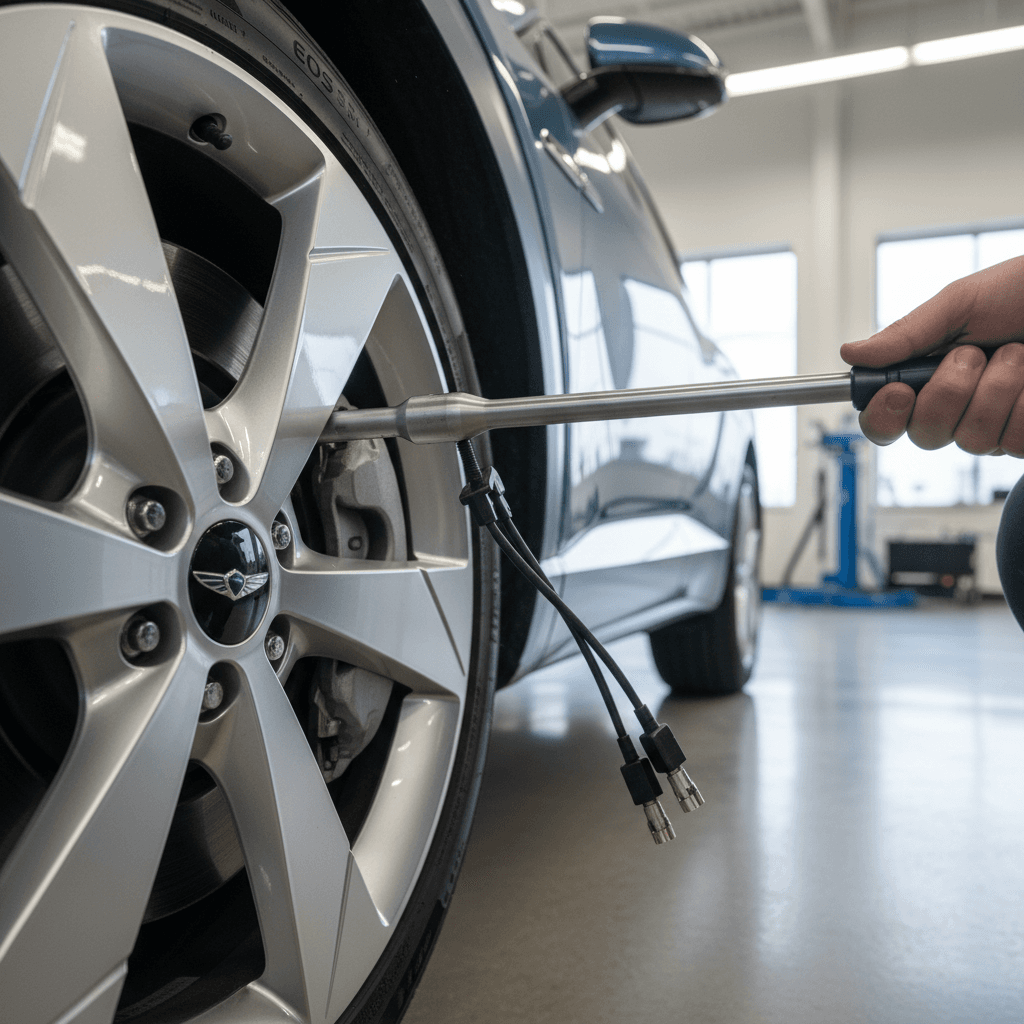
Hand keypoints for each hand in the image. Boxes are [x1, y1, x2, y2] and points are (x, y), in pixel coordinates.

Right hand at [840, 255, 1023, 453]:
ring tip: (1018, 356)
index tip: (898, 391)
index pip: (884, 420)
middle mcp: (957, 408)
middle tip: (975, 354)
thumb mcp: (961, 302)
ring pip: (973, 439)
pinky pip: (1015, 441)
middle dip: (950, 391)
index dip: (883, 416)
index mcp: (929, 377)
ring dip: (998, 389)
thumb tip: (851, 353)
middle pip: (925, 434)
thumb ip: (906, 333)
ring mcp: (994, 425)